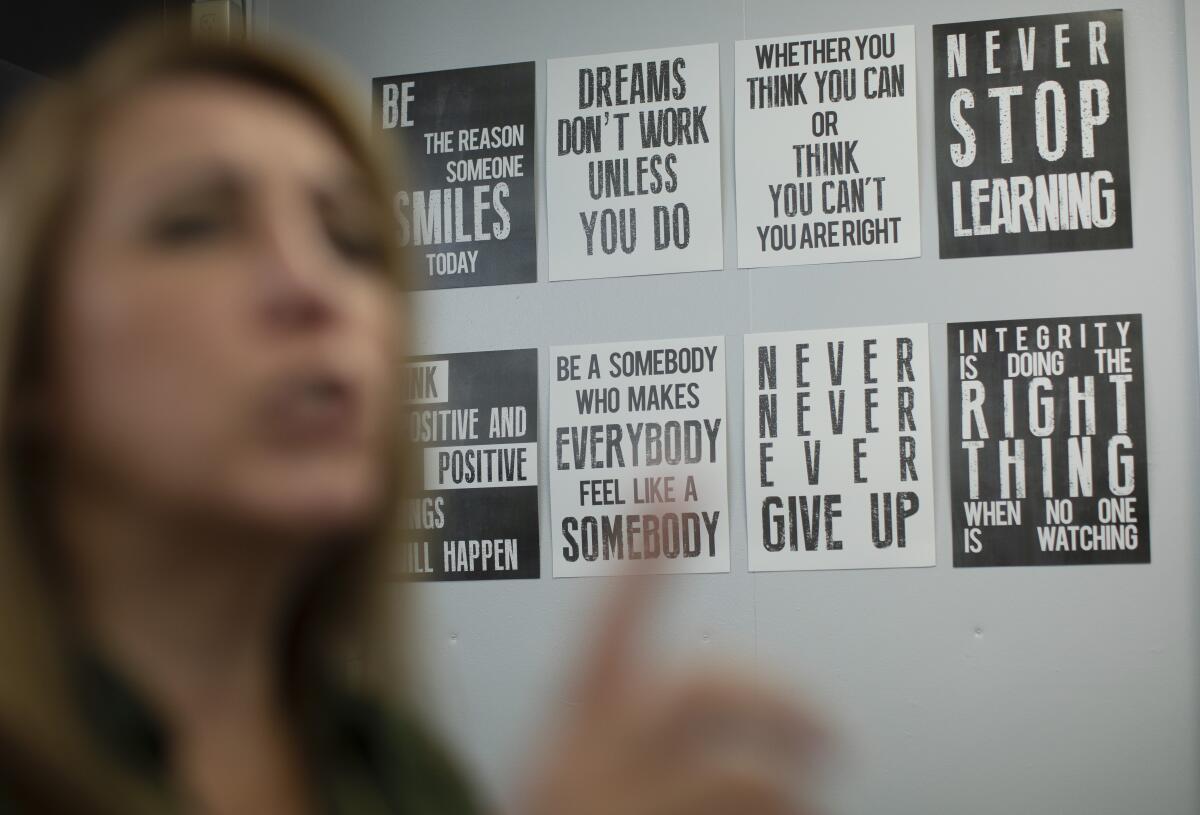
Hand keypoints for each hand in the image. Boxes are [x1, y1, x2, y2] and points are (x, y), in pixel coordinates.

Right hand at [519, 573, 828, 814]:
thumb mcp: (567, 762)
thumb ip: (622, 719)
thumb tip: (703, 693)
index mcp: (572, 718)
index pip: (609, 611)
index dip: (645, 544)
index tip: (677, 480)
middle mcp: (598, 755)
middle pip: (707, 686)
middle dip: (784, 700)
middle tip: (827, 730)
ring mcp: (633, 804)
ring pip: (749, 775)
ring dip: (794, 789)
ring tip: (801, 800)